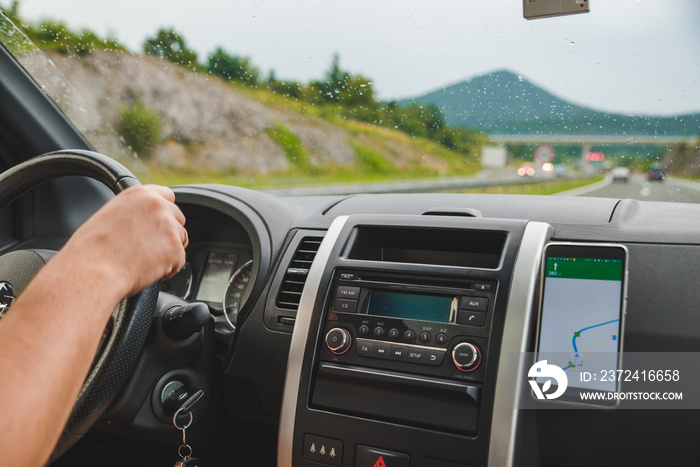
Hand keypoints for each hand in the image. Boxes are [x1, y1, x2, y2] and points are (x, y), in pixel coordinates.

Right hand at [59, 185, 187, 296]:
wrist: (92, 270)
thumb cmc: (92, 250)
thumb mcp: (110, 216)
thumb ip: (133, 212)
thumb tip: (144, 221)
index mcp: (139, 194)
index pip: (167, 196)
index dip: (165, 212)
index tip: (160, 223)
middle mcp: (157, 205)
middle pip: (178, 218)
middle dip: (169, 233)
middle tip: (151, 248)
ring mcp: (168, 226)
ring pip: (181, 239)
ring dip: (170, 251)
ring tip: (146, 261)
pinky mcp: (174, 247)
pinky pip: (180, 260)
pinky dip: (169, 269)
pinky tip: (149, 272)